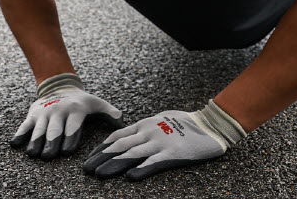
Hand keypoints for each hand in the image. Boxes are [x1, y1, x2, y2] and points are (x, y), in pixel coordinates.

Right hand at [10, 73, 122, 159]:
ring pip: (38, 129)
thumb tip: (122, 122)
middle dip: (51, 143)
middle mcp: (58, 110)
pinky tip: (15, 143)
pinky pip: (25, 125)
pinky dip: (20, 134)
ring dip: (35, 141)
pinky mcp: (32, 114)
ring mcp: (44, 112)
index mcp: (75, 110)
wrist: (61, 85)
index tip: (66, 152)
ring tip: (33, 153)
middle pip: (54, 129)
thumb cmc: (81, 101)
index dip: (69, 138)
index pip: (72, 126)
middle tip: (48, 156)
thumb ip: (110, 112)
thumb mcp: (97, 103)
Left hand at [83, 100, 245, 180]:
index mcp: (145, 124)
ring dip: (113, 165)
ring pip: (131, 154)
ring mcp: (161, 142)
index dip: (102, 147)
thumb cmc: (186, 123)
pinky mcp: (173, 153)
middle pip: (119, 146)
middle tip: (87, 169)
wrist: (210, 124)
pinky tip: (130, 177)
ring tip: (99, 174)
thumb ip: (145, 128)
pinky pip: (154, 162)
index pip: (118, 135)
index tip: (90, 158)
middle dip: (101, 158)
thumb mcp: (161, 120)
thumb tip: (129, 137)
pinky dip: (140, 169)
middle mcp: (149, 132)